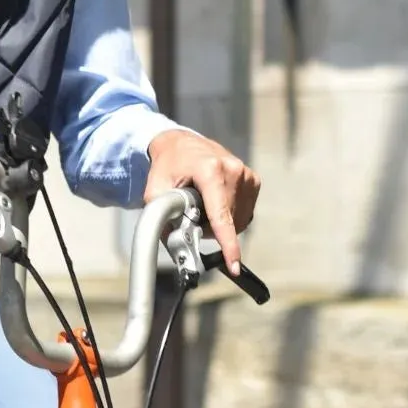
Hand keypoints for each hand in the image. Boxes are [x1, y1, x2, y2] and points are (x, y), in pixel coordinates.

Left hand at [145, 129, 259, 277]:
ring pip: (239, 220)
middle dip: (210, 229)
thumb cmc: (168, 165)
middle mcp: (232, 169)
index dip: (227, 242)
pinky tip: (216, 204)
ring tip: (203, 206)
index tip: (233, 264)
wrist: (181, 143)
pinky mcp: (252, 179)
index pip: (221, 214)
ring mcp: (245, 173)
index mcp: (210, 170)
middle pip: (228, 221)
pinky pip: (245, 212)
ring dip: (221, 223)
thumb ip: (162, 217)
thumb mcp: (155, 190)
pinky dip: (231, 216)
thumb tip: (176, 244)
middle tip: (192, 216)